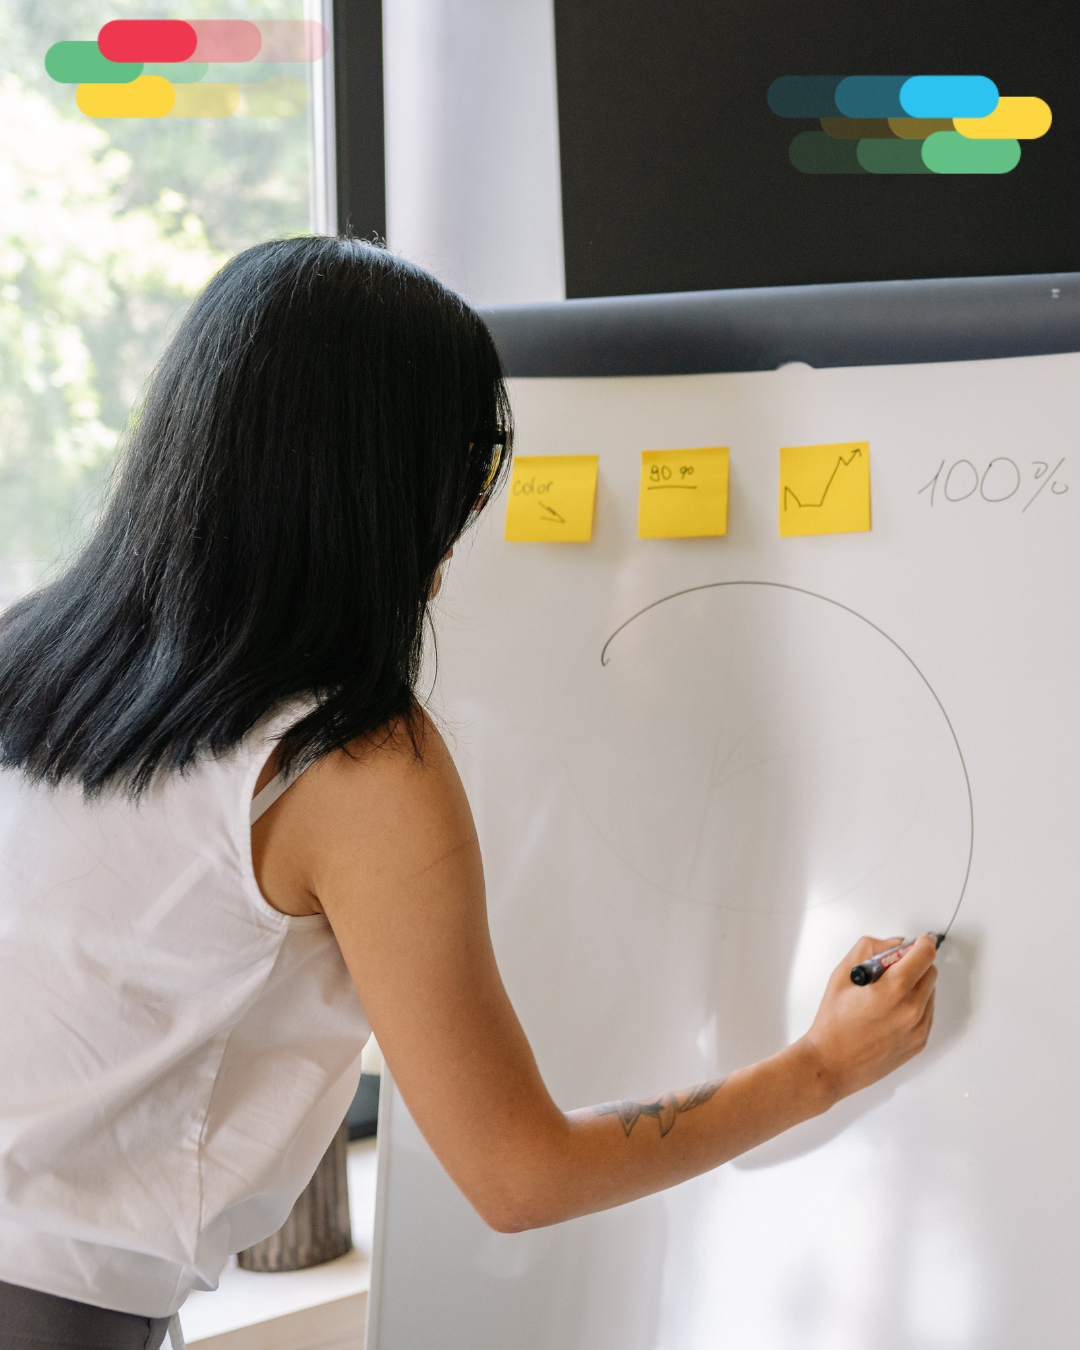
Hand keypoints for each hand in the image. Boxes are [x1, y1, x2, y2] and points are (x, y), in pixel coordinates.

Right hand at [800, 934, 937, 1103]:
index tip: (920, 940)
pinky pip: (927, 1013)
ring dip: (915, 985)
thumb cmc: (833, 1023)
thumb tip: (895, 944)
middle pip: (930, 972)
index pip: (925, 955)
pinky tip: (890, 1010)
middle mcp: (911, 1010)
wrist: (831, 1063)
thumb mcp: (842, 975)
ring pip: (930, 993)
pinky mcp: (919, 1042)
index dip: (923, 943)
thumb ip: (870, 949)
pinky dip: (915, 1005)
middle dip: (915, 964)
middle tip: (891, 969)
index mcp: (893, 990)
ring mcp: (918, 1029)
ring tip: (886, 994)